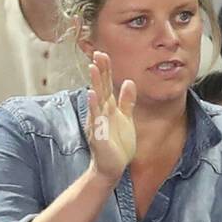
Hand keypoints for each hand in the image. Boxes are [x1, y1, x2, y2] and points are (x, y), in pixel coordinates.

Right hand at [85, 50, 136, 182]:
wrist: (112, 167)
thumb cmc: (118, 144)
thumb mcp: (126, 118)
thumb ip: (127, 101)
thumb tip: (129, 81)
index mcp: (109, 108)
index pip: (107, 85)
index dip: (106, 70)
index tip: (104, 54)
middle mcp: (101, 112)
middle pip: (101, 88)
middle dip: (100, 71)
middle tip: (98, 53)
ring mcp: (98, 122)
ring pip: (97, 100)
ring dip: (95, 83)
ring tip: (93, 68)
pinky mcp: (98, 134)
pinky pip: (96, 119)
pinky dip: (94, 106)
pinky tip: (92, 95)